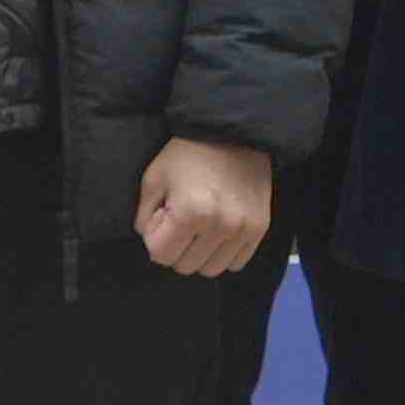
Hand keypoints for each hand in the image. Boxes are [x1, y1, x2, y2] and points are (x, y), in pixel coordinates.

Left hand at [134, 133, 271, 278]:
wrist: (234, 135)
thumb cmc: (187, 155)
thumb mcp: (153, 179)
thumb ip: (144, 217)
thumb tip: (150, 240)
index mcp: (190, 214)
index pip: (161, 255)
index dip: (154, 239)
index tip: (161, 218)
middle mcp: (220, 227)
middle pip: (185, 265)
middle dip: (175, 248)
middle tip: (179, 221)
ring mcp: (243, 230)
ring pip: (211, 269)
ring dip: (198, 255)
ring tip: (198, 227)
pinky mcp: (260, 229)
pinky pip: (236, 262)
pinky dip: (222, 254)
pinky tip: (216, 233)